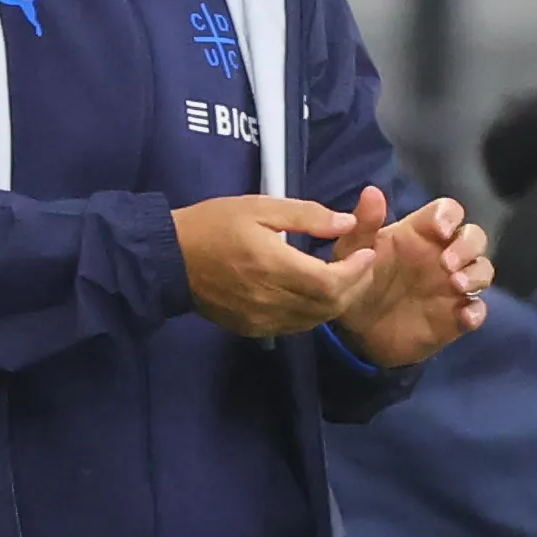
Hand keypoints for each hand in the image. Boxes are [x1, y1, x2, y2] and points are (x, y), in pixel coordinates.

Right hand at [171, 196, 377, 338]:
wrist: (169, 260)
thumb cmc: (214, 224)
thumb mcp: (260, 207)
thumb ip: (307, 216)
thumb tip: (347, 223)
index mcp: (274, 267)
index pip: (331, 281)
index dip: (356, 271)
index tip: (367, 252)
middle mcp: (271, 301)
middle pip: (329, 306)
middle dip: (353, 286)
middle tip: (362, 264)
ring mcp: (261, 320)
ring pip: (315, 320)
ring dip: (336, 301)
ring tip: (343, 276)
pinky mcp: (252, 329)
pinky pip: (296, 326)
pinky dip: (314, 312)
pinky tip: (314, 292)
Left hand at [331, 189, 492, 367]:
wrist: (355, 331)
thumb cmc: (357, 282)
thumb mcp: (351, 253)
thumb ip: (363, 225)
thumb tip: (372, 191)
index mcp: (421, 233)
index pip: (449, 211)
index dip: (450, 216)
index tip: (440, 229)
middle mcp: (443, 255)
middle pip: (474, 237)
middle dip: (467, 246)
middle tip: (446, 263)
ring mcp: (452, 286)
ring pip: (482, 270)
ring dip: (476, 275)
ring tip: (456, 285)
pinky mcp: (456, 316)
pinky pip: (478, 310)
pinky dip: (477, 312)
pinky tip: (465, 317)